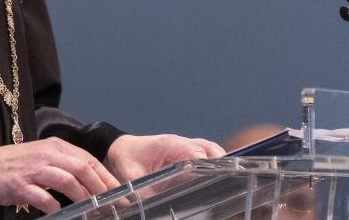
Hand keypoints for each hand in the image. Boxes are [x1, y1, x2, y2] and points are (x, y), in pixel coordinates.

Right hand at [0, 137, 119, 214]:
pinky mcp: (22, 185)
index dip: (105, 176)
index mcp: (55, 146)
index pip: (88, 159)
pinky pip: (44, 197)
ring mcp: (34, 169)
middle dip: (100, 188)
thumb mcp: (44, 158)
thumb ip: (65, 165)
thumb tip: (91, 182)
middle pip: (82, 168)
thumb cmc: (17, 166)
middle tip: (111, 203)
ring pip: (67, 181)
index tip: (118, 191)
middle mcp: (47, 154)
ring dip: (83, 197)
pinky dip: (55, 206)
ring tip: (92, 211)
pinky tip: (60, 212)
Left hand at [103, 134, 225, 183]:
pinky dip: (213, 160)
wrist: (120, 149)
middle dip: (219, 162)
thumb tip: (154, 205)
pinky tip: (217, 175)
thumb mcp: (131, 176)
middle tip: (227, 179)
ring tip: (227, 177)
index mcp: (168, 145)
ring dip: (219, 160)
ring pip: (209, 147)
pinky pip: (204, 151)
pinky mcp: (184, 151)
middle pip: (207, 147)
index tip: (215, 177)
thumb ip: (144, 191)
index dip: (206, 164)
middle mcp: (178, 142)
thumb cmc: (126, 159)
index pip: (195, 152)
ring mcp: (182, 145)